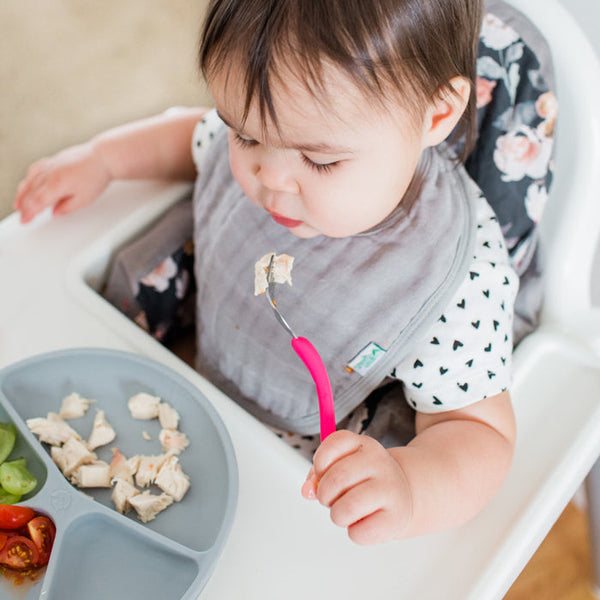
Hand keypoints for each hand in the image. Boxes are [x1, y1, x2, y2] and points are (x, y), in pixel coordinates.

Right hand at [14, 142, 110, 222]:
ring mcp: (50, 165)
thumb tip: (54, 213)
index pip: (37, 202)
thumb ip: (67, 208)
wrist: (103, 157)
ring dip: (23, 193)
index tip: (25, 220)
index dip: (29, 213)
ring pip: (30, 180)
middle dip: (24, 206)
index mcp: (56, 185)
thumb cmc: (96, 177)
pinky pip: (35, 169)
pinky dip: (29, 178)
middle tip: (22, 216)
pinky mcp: (53, 159)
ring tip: (19, 203)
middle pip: (31, 192)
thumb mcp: (84, 199)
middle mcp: (49, 173)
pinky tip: (28, 183)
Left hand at [302, 430, 411, 544]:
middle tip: (332, 498)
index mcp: (364, 444)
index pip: (332, 444)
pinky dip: (354, 532)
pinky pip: (358, 533)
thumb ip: (318, 475)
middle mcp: (379, 462)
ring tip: (347, 512)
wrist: (406, 494)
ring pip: (345, 509)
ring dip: (337, 515)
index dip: (320, 464)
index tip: (324, 473)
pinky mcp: (395, 518)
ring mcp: (390, 489)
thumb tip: (307, 490)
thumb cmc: (365, 481)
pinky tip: (365, 521)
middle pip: (336, 479)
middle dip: (324, 494)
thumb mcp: (343, 467)